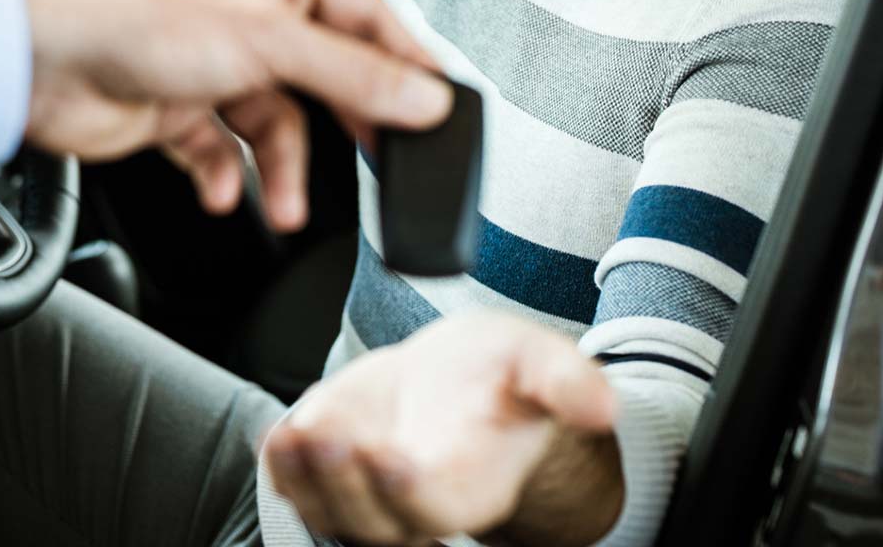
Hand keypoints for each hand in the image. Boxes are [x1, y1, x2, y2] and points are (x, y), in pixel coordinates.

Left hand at [20, 0, 452, 231]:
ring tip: (284, 206)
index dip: (403, 62)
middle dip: (345, 124)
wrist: (37, 61)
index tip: (439, 109)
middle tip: (380, 165)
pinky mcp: (175, 105)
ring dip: (280, 169)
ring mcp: (209, 58)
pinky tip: (224, 193)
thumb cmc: (134, 18)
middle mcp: (244, 7)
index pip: (364, 15)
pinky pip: (223, 150)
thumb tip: (424, 98)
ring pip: (274, 122)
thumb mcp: (267, 42)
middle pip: (323, 73)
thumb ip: (352, 75)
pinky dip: (226, 176)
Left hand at [263, 311, 622, 546]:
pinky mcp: (328, 472)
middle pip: (374, 521)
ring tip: (295, 434)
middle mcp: (416, 503)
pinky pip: (298, 486)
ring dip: (306, 477)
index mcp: (473, 484)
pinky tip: (278, 435)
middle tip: (329, 435)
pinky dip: (283, 467)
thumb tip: (604, 405)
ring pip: (328, 509)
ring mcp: (366, 494)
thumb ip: (566, 382)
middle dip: (346, 483)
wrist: (454, 379)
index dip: (409, 490)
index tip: (389, 456)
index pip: (436, 507)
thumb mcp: (536, 362)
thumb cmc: (500, 376)